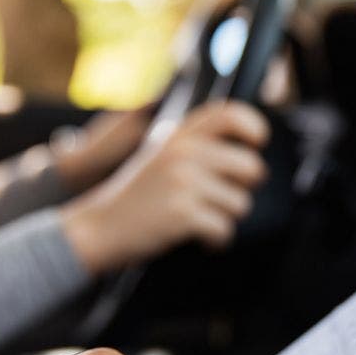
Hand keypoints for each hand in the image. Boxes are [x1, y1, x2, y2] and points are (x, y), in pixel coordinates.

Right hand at [60, 101, 269, 273]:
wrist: (99, 227)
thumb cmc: (138, 196)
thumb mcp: (162, 156)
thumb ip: (199, 145)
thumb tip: (250, 149)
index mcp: (179, 135)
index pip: (230, 113)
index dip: (254, 128)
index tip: (256, 145)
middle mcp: (183, 152)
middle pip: (251, 167)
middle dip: (243, 190)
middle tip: (221, 200)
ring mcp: (183, 182)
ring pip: (241, 204)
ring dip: (225, 218)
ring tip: (198, 219)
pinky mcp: (183, 213)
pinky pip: (225, 230)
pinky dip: (216, 241)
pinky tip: (199, 238)